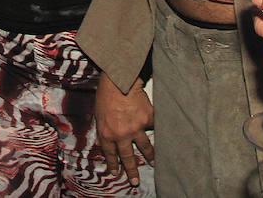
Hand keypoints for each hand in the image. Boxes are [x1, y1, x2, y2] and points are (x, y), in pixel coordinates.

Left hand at [95, 71, 153, 186]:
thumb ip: (104, 131)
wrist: (119, 80)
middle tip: (135, 181)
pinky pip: (154, 126)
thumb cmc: (106, 95)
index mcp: (108, 134)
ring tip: (153, 163)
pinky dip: (157, 128)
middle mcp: (122, 134)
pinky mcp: (148, 119)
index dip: (114, 165)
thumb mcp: (99, 116)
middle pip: (129, 157)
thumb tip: (106, 144)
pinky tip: (163, 133)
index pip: (111, 155)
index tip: (117, 173)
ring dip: (149, 156)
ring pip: (145, 147)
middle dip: (132, 171)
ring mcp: (137, 128)